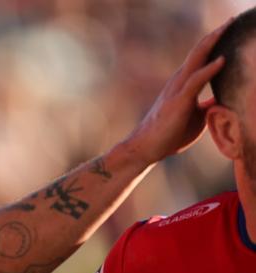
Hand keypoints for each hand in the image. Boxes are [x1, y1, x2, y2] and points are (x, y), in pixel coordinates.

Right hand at [121, 18, 231, 165]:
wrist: (147, 147)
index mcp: (184, 84)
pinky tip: (222, 60)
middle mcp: (179, 81)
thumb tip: (225, 97)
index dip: (215, 43)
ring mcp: (177, 90)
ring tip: (226, 28)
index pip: (201, 57)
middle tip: (232, 20)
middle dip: (216, 35)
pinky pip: (195, 81)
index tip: (229, 29)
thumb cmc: (170, 134)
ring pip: (196, 60)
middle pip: (199, 51)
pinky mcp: (178, 101)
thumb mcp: (197, 116)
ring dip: (212, 43)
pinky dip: (209, 69)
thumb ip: (209, 103)